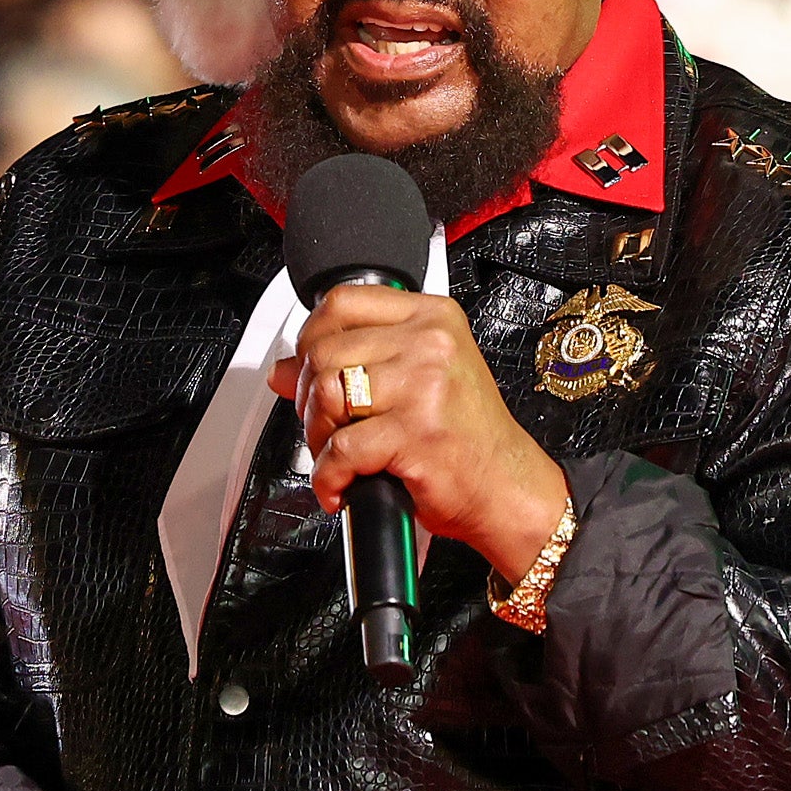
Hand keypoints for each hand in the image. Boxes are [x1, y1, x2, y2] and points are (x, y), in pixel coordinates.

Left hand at [270, 286, 566, 581]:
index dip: (310, 338)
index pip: (342, 302)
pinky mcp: (415, 432)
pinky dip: (329, 476)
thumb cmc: (466, 437)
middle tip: (324, 427)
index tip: (310, 369)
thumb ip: (352, 363)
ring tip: (336, 455)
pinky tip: (341, 485)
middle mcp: (430, 344)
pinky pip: (341, 449)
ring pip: (326, 395)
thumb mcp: (417, 381)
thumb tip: (284, 370)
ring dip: (317, 435)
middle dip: (309, 398)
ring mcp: (424, 386)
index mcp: (431, 318)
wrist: (506, 488)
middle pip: (324, 351)